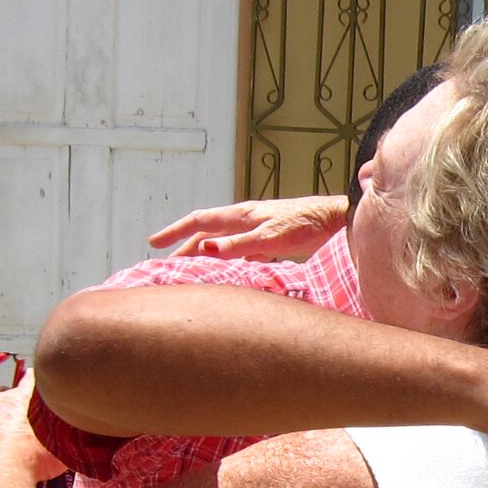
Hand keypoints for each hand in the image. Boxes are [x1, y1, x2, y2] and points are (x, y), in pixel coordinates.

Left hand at [0, 376, 65, 486]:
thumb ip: (67, 432)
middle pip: (10, 396)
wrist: (3, 476)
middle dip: (17, 407)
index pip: (32, 378)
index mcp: (24, 398)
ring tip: (10, 441)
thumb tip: (80, 433)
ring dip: (0, 421)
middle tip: (28, 426)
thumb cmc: (32, 459)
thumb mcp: (62, 445)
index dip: (37, 380)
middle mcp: (2, 401)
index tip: (40, 381)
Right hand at [147, 195, 347, 261]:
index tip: (154, 243)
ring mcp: (256, 229)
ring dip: (204, 253)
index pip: (199, 222)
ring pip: (222, 241)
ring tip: (190, 268)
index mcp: (240, 216)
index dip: (175, 232)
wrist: (334, 220)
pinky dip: (227, 260)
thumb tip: (204, 250)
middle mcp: (244, 220)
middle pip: (206, 233)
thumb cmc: (305, 225)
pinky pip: (239, 250)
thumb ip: (237, 246)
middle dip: (184, 246)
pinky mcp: (269, 240)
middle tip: (165, 262)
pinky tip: (228, 271)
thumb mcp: (269, 238)